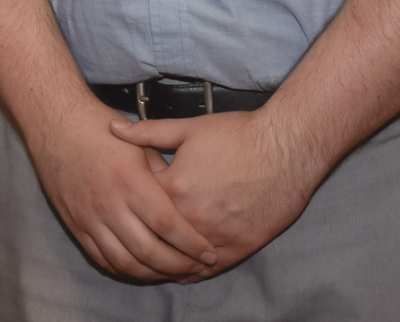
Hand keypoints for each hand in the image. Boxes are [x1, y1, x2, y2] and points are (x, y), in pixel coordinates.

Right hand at [18, 96, 218, 281]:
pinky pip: (102, 258)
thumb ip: (162, 175)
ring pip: (125, 262)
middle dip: (178, 265)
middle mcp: (109, 204)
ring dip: (153, 274)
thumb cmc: (100, 128)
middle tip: (197, 267)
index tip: (209, 252)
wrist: (56, 124)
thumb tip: (185, 201)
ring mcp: (89, 218)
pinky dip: (124, 270)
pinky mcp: (75, 225)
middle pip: (149, 251)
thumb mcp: (139, 144)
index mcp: (130, 182)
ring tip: (172, 272)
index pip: (167, 225)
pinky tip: (141, 269)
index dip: (191, 244)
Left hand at [109, 109, 321, 274]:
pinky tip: (180, 267)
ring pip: (177, 259)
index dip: (133, 195)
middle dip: (144, 230)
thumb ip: (147, 133)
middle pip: (154, 235)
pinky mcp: (237, 249)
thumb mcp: (189, 128)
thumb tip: (113, 128)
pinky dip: (189, 270)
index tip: (133, 192)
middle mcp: (191, 218)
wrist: (286, 148)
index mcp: (174, 188)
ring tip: (152, 253)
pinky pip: (204, 270)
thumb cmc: (239, 135)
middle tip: (137, 226)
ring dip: (163, 258)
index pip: (139, 202)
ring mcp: (215, 237)